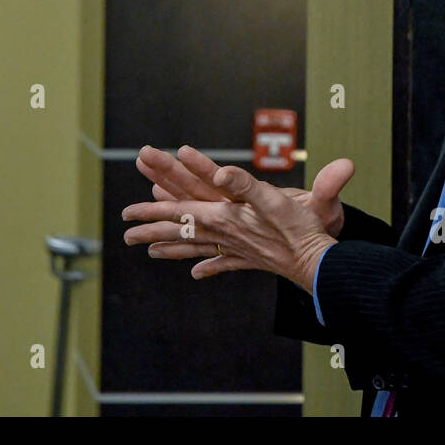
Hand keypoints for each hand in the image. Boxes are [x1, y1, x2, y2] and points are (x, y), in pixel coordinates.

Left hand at [123, 150, 354, 290]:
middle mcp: (224, 235)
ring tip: (151, 252)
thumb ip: (244, 183)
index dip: (152, 210)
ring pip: (195, 248)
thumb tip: (218, 170)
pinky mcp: (250, 259)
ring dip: (171, 248)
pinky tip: (197, 273)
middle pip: (180, 232)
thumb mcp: (272, 198)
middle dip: (151, 231)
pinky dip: (207, 266)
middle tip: (127, 236)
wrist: (318, 263)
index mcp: (224, 217)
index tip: (127, 213)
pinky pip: (221, 262)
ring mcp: (236, 250)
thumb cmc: (298, 229)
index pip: (179, 211)